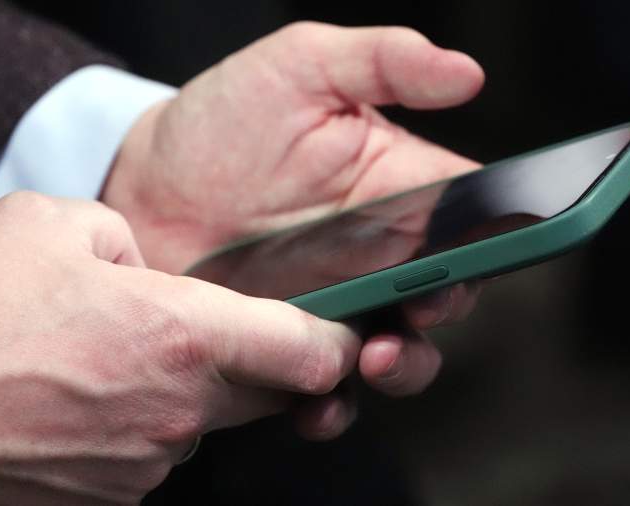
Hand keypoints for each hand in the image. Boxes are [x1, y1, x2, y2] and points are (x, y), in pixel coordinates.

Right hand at [0, 192, 360, 504]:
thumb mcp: (54, 223)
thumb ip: (130, 234)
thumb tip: (149, 267)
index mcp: (183, 334)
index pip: (310, 351)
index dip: (339, 341)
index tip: (346, 332)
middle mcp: (182, 409)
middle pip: (269, 394)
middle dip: (264, 364)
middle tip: (220, 333)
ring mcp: (151, 462)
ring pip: (207, 423)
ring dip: (188, 393)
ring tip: (119, 360)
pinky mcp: (118, 496)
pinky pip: (159, 452)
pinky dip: (144, 424)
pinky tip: (89, 397)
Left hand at [103, 22, 484, 395]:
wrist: (137, 183)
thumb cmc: (220, 119)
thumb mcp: (301, 66)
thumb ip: (383, 61)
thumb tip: (468, 73)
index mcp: (397, 187)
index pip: (472, 221)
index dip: (492, 243)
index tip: (475, 255)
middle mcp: (376, 254)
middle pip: (445, 296)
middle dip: (442, 312)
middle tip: (418, 309)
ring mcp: (333, 305)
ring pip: (397, 352)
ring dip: (401, 366)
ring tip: (372, 359)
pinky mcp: (286, 344)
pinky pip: (324, 388)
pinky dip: (330, 407)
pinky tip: (314, 400)